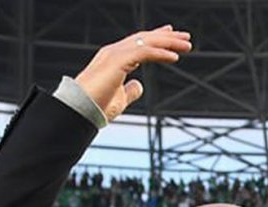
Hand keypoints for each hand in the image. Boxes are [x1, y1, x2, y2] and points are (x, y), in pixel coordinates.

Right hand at [74, 25, 192, 121]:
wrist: (80, 109)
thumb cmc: (96, 106)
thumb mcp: (119, 99)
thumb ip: (130, 91)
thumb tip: (139, 86)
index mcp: (113, 58)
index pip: (138, 43)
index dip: (155, 39)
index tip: (171, 36)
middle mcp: (114, 51)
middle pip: (145, 38)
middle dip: (166, 37)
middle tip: (185, 37)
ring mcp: (115, 54)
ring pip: (146, 42)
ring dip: (168, 42)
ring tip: (187, 45)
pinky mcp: (118, 60)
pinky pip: (144, 52)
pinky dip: (161, 53)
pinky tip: (175, 57)